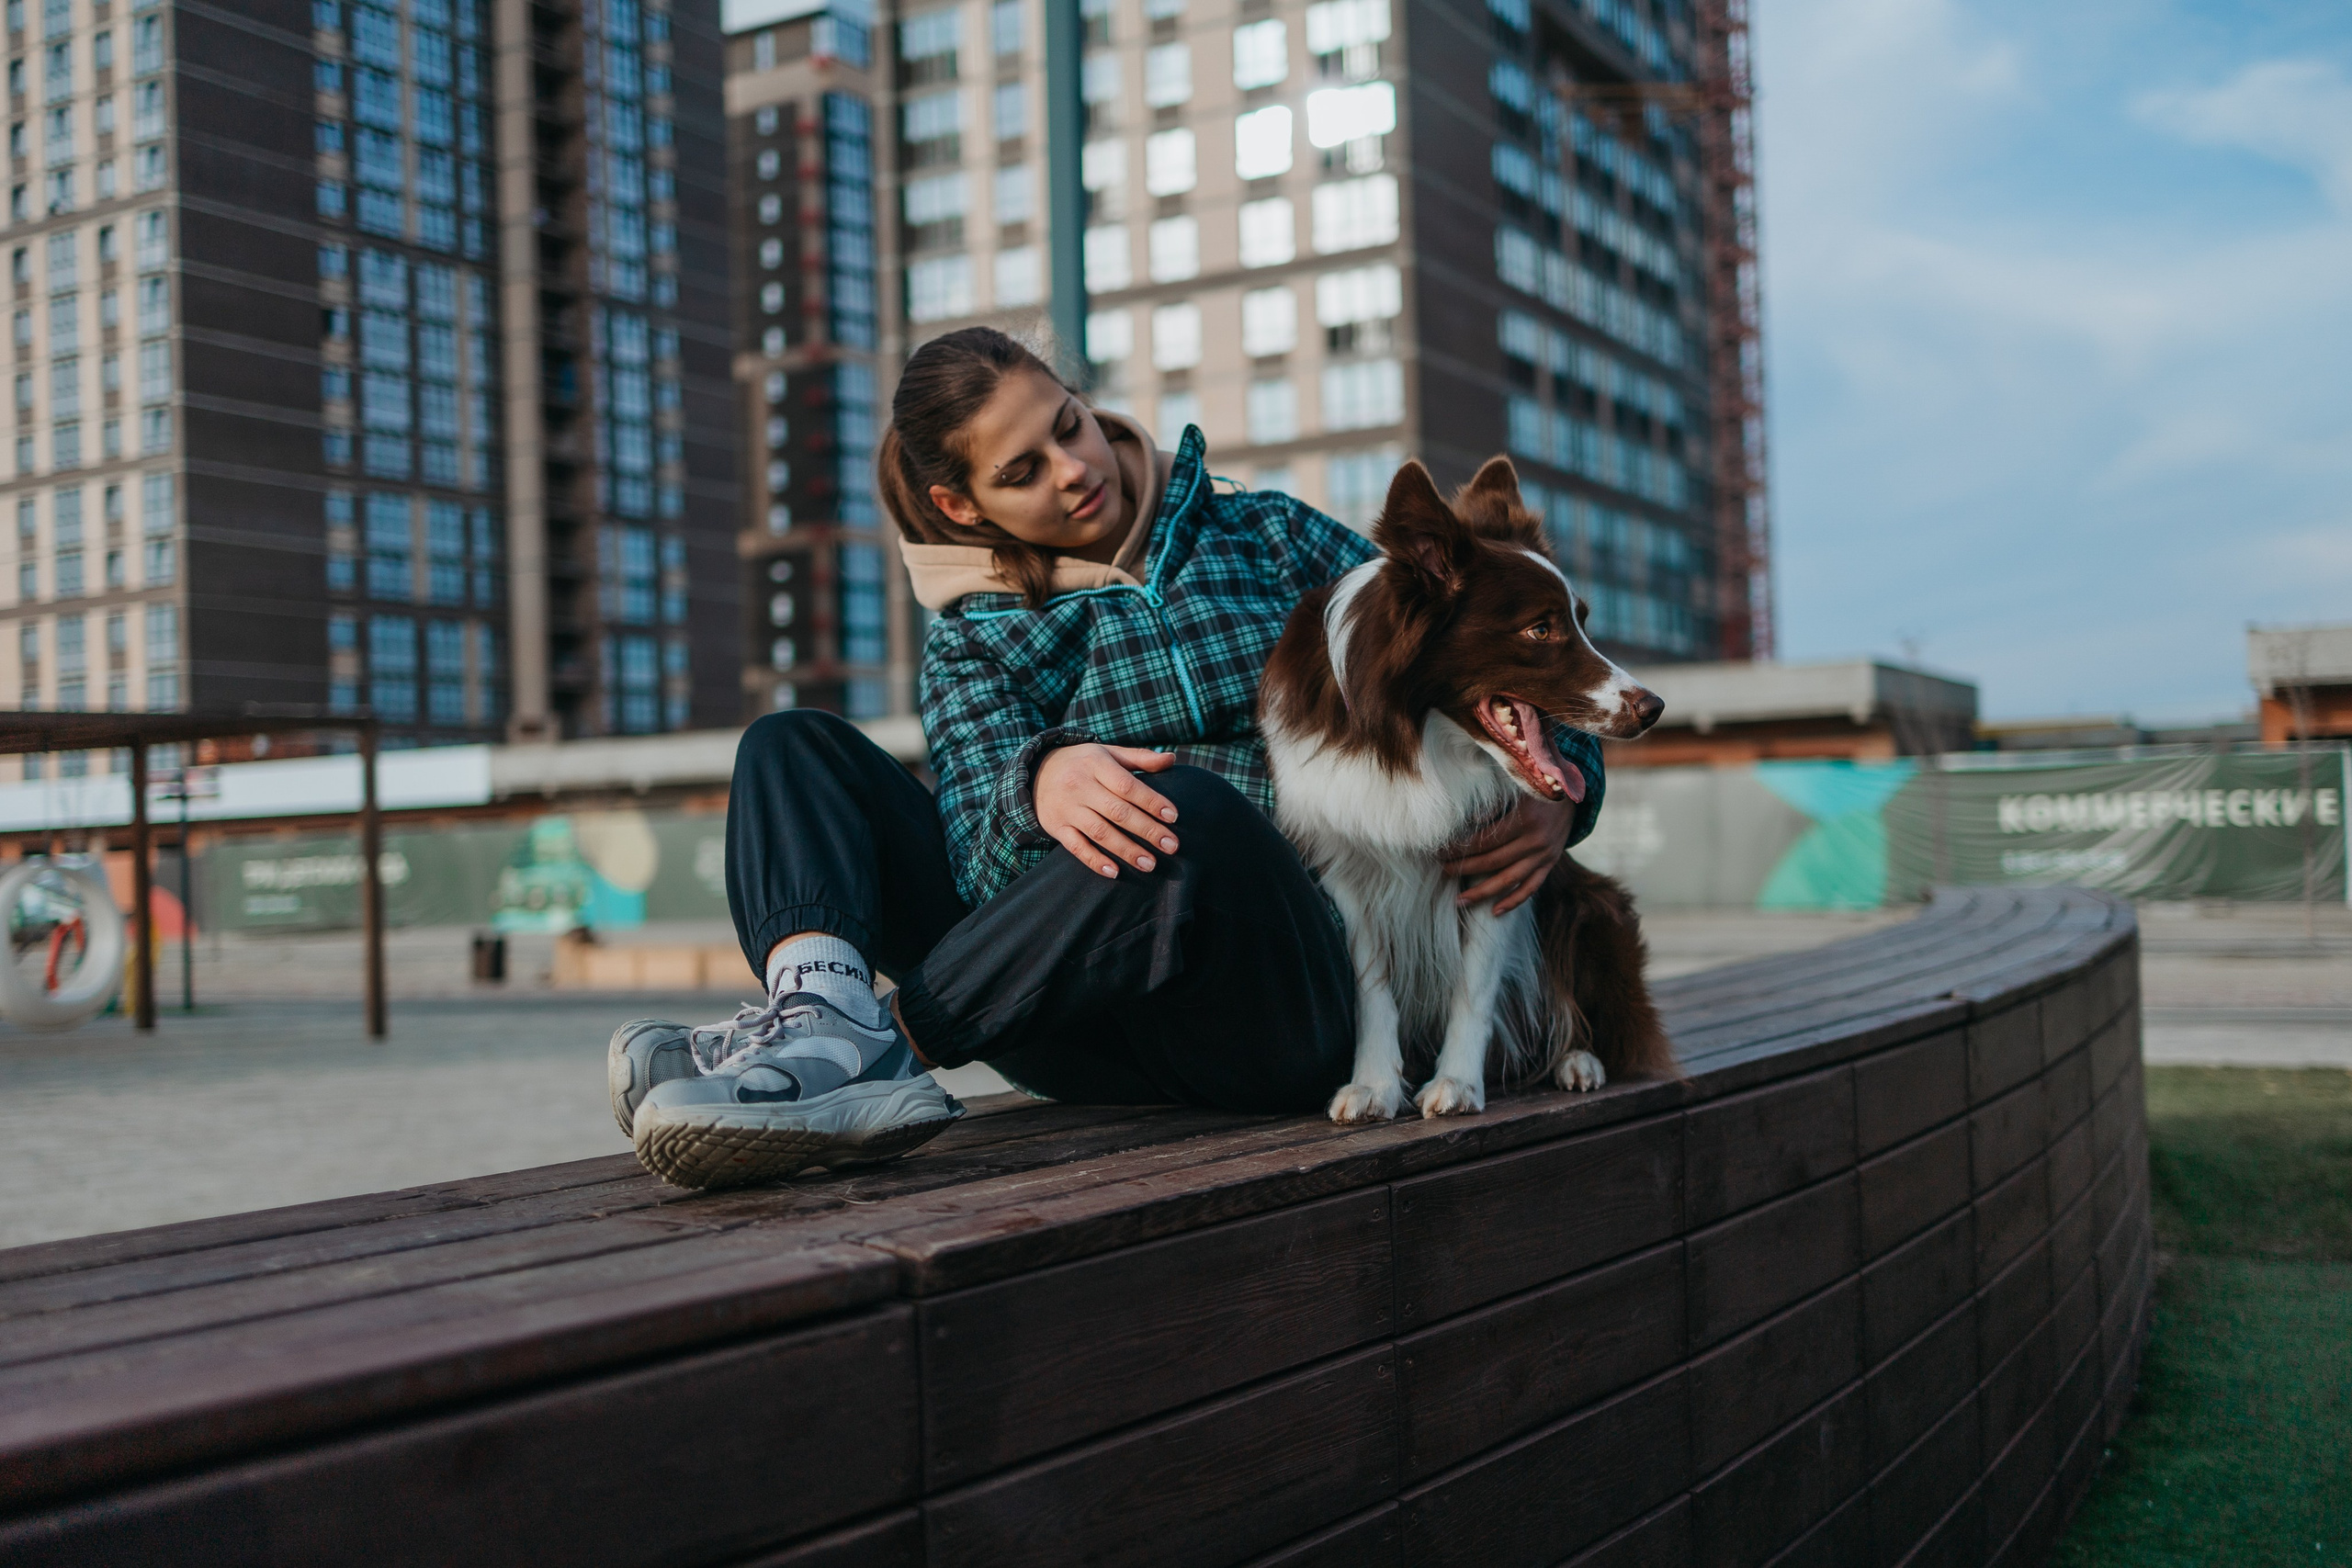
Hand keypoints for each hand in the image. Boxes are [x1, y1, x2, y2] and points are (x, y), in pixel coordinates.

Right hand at [1035, 744, 1181, 877]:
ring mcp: (1067, 808)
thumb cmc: (1083, 763)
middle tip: (1171, 846)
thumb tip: (1171, 760)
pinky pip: (1076, 847)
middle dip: (1147, 830)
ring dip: (1126, 850)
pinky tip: (1114, 872)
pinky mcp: (1056, 827)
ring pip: (1100, 832)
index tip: (1173, 817)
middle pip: (1118, 811)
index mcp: (1096, 764)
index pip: (1128, 786)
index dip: (1151, 801)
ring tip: (1150, 864)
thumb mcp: (1108, 753)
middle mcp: (1080, 786)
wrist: (1036, 772)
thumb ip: (1140, 758)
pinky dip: (1095, 861)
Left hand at [1444, 795, 1575, 913]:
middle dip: (1464, 868)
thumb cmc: (1536, 786)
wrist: (1571, 792)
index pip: (1484, 840)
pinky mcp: (1550, 863)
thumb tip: (1469, 822)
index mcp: (1524, 820)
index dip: (1460, 848)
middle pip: (1492, 861)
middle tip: (1443, 871)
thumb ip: (1493, 804)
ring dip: (1483, 892)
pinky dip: (1514, 901)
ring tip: (1460, 901)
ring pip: (1509, 880)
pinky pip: (1531, 887)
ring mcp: (1544, 855)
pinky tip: (1495, 911)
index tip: (1440, 851)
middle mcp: (1535, 841)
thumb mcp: (1515, 787)